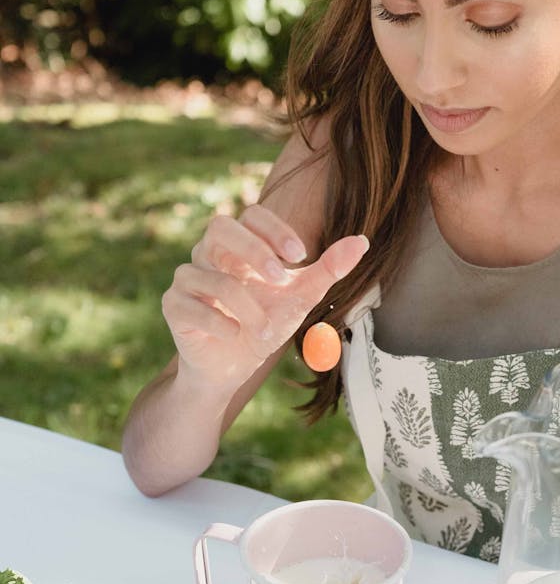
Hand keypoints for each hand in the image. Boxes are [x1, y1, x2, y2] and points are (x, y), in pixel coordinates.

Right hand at [161, 204, 367, 393]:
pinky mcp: (174, 307)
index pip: (252, 215)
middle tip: (281, 278)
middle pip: (220, 227)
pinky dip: (217, 321)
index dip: (275, 229)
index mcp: (240, 246)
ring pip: (210, 276)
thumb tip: (362, 242)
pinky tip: (234, 335)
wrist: (233, 368)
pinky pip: (189, 305)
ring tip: (266, 330)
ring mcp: (188, 279)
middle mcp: (209, 255)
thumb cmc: (263, 324)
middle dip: (253, 249)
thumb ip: (329, 270)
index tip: (300, 255)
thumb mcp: (301, 297)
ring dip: (245, 304)